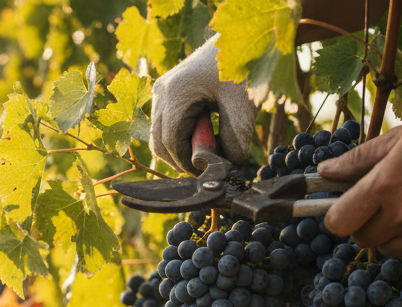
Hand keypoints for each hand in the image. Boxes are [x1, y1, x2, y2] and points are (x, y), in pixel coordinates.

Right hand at [150, 38, 256, 175]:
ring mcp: (161, 90)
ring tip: (205, 152)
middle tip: (205, 169)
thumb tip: (228, 167)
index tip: (206, 173)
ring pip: (158, 135)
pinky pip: (163, 124)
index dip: (186, 163)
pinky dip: (178, 137)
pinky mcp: (166, 91)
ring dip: (178, 150)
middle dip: (180, 160)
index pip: (170, 142)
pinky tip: (201, 137)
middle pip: (158, 141)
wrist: (238, 39)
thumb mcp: (243, 107)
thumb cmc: (241, 69)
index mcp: (176, 93)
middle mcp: (161, 91)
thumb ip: (236, 141)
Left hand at [318, 113, 401, 259]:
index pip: (338, 222)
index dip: (336, 217)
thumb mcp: (398, 139)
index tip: (344, 209)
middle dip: (364, 224)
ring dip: (389, 234)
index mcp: (384, 185)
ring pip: (386, 250)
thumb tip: (323, 171)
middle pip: (360, 239)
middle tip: (381, 204)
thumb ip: (356, 160)